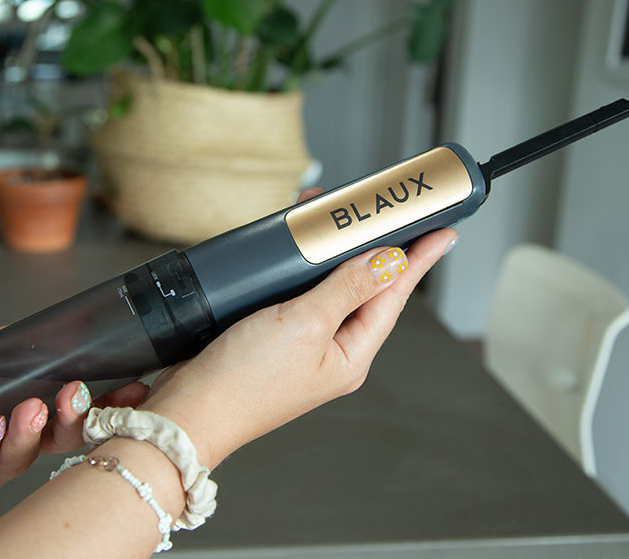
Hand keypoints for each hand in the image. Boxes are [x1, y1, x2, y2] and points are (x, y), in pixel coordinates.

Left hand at [0, 329, 147, 514]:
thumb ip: (11, 345)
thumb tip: (64, 326)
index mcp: (24, 413)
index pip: (76, 411)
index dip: (107, 404)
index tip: (133, 389)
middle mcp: (13, 446)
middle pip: (60, 440)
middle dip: (75, 419)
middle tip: (76, 397)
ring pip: (22, 460)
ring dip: (28, 435)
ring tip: (27, 410)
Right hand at [140, 189, 457, 468]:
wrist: (187, 412)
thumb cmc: (243, 383)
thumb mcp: (304, 324)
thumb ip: (346, 288)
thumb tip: (386, 262)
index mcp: (350, 355)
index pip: (392, 297)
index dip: (417, 260)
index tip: (441, 232)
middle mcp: (331, 351)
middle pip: (365, 290)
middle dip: (374, 248)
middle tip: (390, 215)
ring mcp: (301, 346)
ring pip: (329, 288)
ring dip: (333, 252)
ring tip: (336, 220)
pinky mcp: (271, 337)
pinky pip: (298, 294)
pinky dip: (300, 266)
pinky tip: (295, 250)